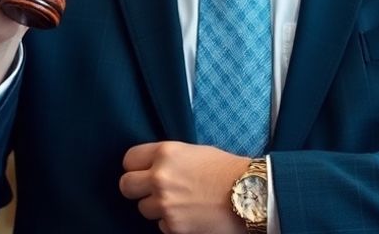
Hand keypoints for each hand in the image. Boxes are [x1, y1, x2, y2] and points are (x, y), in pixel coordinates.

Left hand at [119, 142, 247, 233]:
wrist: (252, 194)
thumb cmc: (228, 170)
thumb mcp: (194, 152)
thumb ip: (168, 159)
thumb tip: (151, 167)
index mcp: (164, 153)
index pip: (129, 159)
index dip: (136, 167)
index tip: (142, 171)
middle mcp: (160, 177)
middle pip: (126, 186)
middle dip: (137, 189)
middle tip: (152, 191)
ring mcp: (165, 203)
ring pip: (143, 209)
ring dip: (157, 208)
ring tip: (181, 203)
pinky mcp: (173, 226)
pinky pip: (161, 226)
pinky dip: (172, 224)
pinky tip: (190, 216)